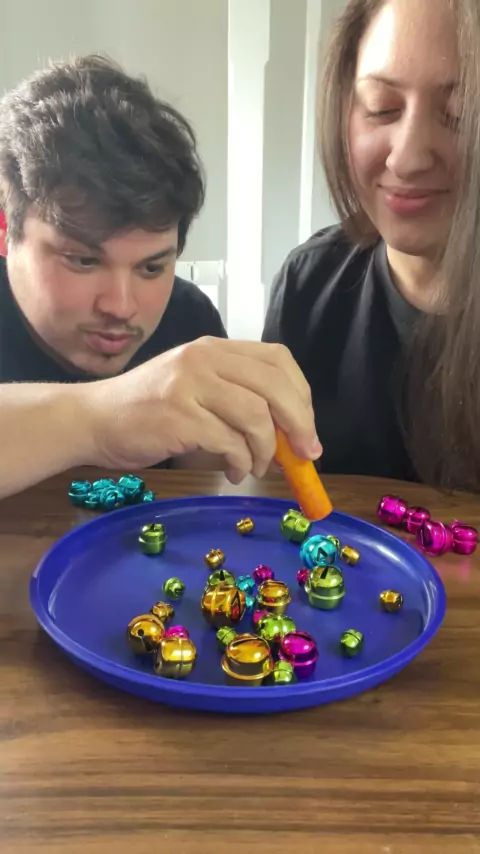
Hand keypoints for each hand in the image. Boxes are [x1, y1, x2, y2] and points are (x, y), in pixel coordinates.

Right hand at [82, 337, 321, 481]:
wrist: (93, 419)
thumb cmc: (149, 410)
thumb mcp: (197, 389)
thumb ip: (239, 401)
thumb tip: (291, 437)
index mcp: (215, 348)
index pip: (278, 359)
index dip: (301, 395)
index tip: (307, 429)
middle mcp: (204, 358)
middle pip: (274, 385)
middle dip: (298, 424)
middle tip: (304, 454)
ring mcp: (189, 384)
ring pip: (255, 416)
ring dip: (266, 450)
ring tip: (254, 467)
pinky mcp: (177, 415)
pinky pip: (229, 441)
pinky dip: (241, 462)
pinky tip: (234, 472)